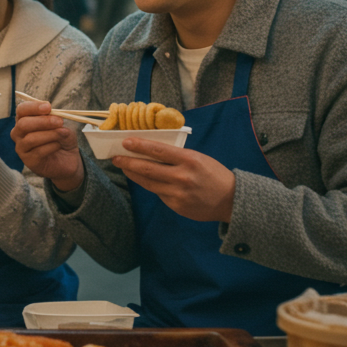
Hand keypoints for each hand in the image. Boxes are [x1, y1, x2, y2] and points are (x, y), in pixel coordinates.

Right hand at [11, 100, 84, 192]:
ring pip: (30, 139)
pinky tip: (59, 145)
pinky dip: (52, 146)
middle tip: (60, 121)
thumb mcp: (63, 126)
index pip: (22, 110)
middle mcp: (18, 133)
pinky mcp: (28, 161)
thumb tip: (56, 118)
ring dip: (50, 134)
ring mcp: (21, 148)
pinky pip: (38, 152)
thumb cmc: (62, 138)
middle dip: (43, 122)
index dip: (33, 107)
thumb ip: (58, 121)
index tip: (48, 107)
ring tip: (63, 133)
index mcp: (24, 119)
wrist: (67, 160)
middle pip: (23, 124)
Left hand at [112, 139, 235, 222]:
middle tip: (115, 157)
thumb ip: (176, 156)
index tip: (125, 142)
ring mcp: (177, 193)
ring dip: (133, 174)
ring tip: (124, 167)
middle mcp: (181, 176)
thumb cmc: (213, 174)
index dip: (139, 145)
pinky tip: (145, 180)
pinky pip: (158, 193)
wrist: (231, 200)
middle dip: (128, 162)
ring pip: (148, 182)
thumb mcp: (198, 158)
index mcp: (189, 160)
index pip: (158, 150)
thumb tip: (150, 151)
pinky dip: (150, 185)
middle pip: (147, 168)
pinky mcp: (175, 205)